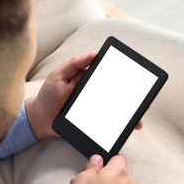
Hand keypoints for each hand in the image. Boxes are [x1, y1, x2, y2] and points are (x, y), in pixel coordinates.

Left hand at [25, 52, 143, 139]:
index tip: (137, 78)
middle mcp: (93, 94)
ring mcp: (93, 109)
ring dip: (128, 116)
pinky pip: (106, 125)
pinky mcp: (90, 123)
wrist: (39, 120)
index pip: (109, 76)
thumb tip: (94, 53)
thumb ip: (74, 64)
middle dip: (133, 99)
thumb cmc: (47, 96)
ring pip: (115, 112)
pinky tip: (124, 130)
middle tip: (145, 102)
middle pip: (116, 95)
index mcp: (88, 80)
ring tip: (137, 120)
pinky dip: (116, 128)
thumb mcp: (58, 75)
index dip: (124, 77)